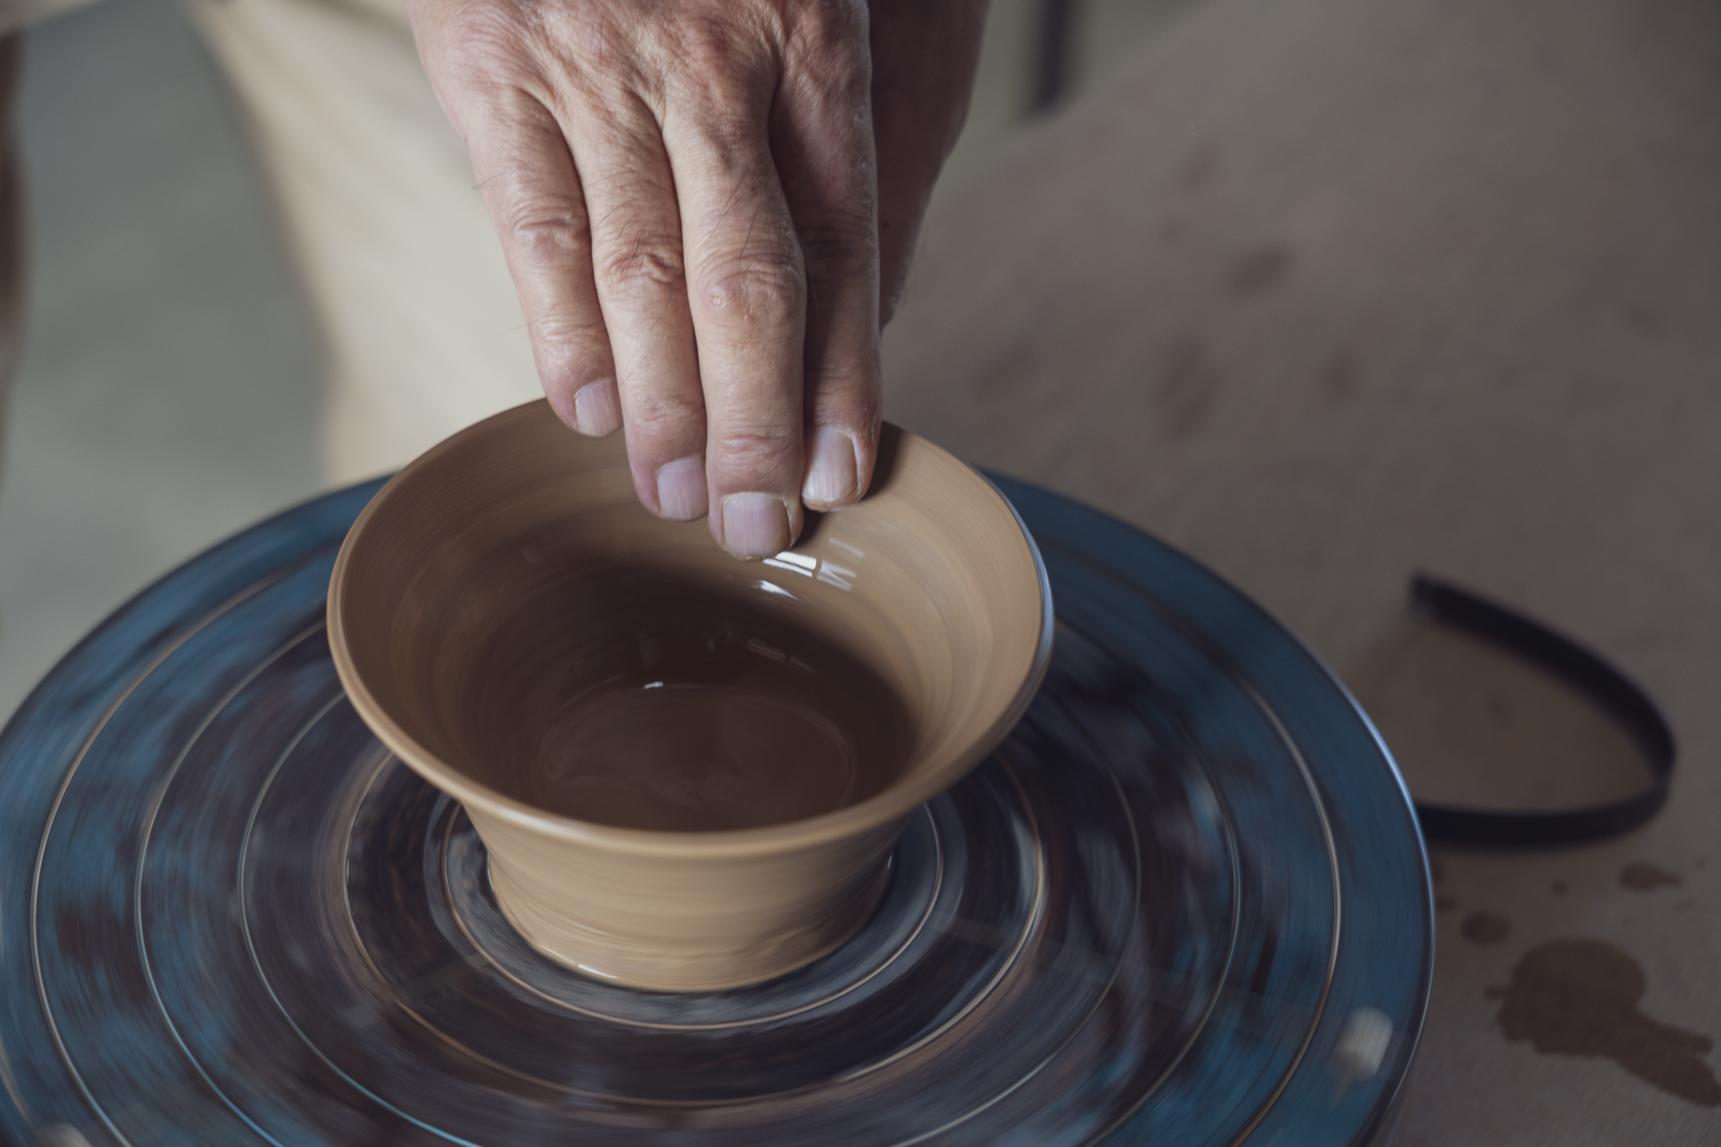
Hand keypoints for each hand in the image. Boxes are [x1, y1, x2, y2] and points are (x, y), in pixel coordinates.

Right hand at [409, 0, 985, 557]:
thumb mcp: (805, 2)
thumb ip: (826, 139)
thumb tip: (859, 306)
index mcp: (810, 47)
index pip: (842, 248)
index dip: (844, 376)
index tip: (846, 474)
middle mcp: (713, 66)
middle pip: (747, 287)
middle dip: (755, 425)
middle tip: (757, 528)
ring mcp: (599, 68)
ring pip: (640, 277)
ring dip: (660, 408)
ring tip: (676, 500)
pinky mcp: (493, 66)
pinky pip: (533, 224)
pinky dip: (560, 329)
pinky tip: (584, 411)